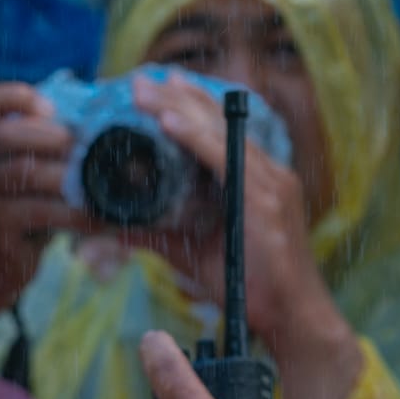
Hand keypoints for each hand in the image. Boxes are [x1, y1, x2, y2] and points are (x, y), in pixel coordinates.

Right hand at [0, 83, 89, 356]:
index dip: (13, 98)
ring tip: (104, 180)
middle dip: (50, 135)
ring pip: (24, 171)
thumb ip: (54, 138)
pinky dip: (74, 212)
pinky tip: (101, 217)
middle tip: (86, 145)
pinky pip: (38, 210)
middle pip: (2, 135)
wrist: (8, 262)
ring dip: (69, 173)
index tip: (50, 108)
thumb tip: (105, 109)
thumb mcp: (38, 168)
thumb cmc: (31, 207)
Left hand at [121, 71, 363, 398]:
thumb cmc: (249, 288)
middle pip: (218, 122)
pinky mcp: (267, 202)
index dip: (188, 104)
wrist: (292, 320)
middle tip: (139, 78)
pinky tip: (169, 122)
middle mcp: (267, 174)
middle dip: (177, 97)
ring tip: (145, 92)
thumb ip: (153, 234)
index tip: (155, 85)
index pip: (218, 130)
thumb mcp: (190, 252)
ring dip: (179, 109)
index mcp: (255, 180)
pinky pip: (226, 159)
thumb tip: (107, 227)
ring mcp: (271, 185)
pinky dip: (196, 138)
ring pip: (219, 133)